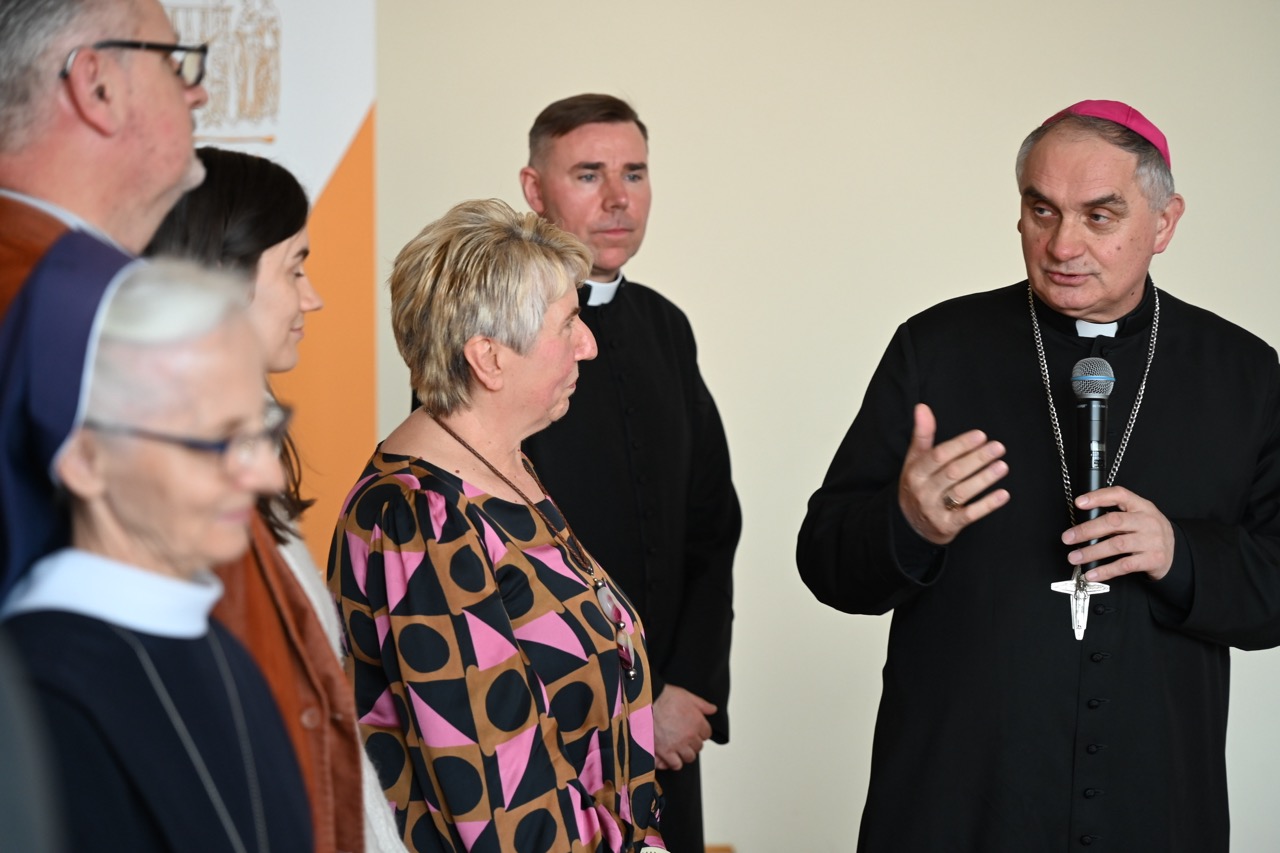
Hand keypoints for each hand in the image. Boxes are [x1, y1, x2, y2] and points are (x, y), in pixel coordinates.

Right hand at [652, 684, 715, 771]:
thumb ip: (702, 705)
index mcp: (697, 723)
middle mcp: (690, 736)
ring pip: (689, 757)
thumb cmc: (665, 697)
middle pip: (698, 747)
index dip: (700, 731)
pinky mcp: (665, 752)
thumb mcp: (687, 696)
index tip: (694, 729)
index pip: (707, 734)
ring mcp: (677, 745)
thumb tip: (713, 710)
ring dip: (685, 753)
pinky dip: (674, 762)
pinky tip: (671, 756)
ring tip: (678, 747)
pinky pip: (676, 765)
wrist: (646, 703)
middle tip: (684, 737)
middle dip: (693, 742)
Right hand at [898, 403, 1009, 544]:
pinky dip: (987, 504)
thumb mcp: (914, 460)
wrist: (909, 524)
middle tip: (998, 447)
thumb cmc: (917, 485)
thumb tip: (922, 407)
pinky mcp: (947, 526)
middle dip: (977, 459)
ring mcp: (934, 510)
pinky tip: (1003, 494)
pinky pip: (969, 515)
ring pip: (962, 492)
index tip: (981, 435)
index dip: (960, 445)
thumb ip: (922, 434)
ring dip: (984, 478)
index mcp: (915, 472)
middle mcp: (923, 491)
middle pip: (953, 472)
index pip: (939, 456)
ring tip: (1002, 466)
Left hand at [1062, 486, 1174, 580]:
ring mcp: (1152, 541)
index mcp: (1142, 506)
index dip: (1098, 497)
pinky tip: (1092, 573)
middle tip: (1068, 538)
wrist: (1174, 554)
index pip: (1119, 494)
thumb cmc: (1148, 533)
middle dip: (1087, 530)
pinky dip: (1105, 571)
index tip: (1079, 503)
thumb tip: (1083, 524)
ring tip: (1075, 557)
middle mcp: (1148, 521)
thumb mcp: (1138, 517)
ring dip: (1092, 552)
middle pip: (1114, 521)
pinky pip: (1124, 566)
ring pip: (1117, 545)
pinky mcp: (1153, 560)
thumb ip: (1116, 516)